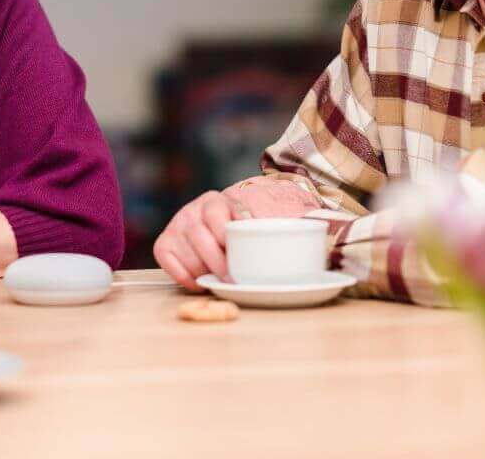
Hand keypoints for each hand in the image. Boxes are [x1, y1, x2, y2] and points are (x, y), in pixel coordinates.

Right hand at [153, 178, 319, 291]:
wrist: (224, 226)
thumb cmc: (251, 229)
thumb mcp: (266, 221)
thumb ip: (285, 224)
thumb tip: (318, 230)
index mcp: (219, 200)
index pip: (219, 214)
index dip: (224, 234)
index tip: (235, 253)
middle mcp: (195, 209)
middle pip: (199, 234)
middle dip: (215, 260)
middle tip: (231, 278)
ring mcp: (178, 224)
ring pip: (184, 249)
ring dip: (201, 269)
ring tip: (218, 281)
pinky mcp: (166, 241)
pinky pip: (166, 257)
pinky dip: (181, 273)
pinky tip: (197, 282)